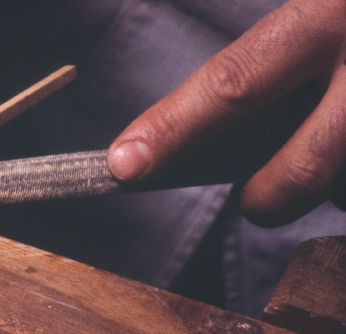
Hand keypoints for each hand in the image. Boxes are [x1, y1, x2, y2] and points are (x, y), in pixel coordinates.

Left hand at [108, 0, 345, 225]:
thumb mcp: (323, 10)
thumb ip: (276, 62)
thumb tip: (195, 136)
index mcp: (331, 12)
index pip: (234, 81)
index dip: (174, 128)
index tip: (123, 165)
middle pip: (300, 171)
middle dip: (268, 199)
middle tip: (258, 200)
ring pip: (345, 188)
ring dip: (337, 181)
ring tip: (344, 133)